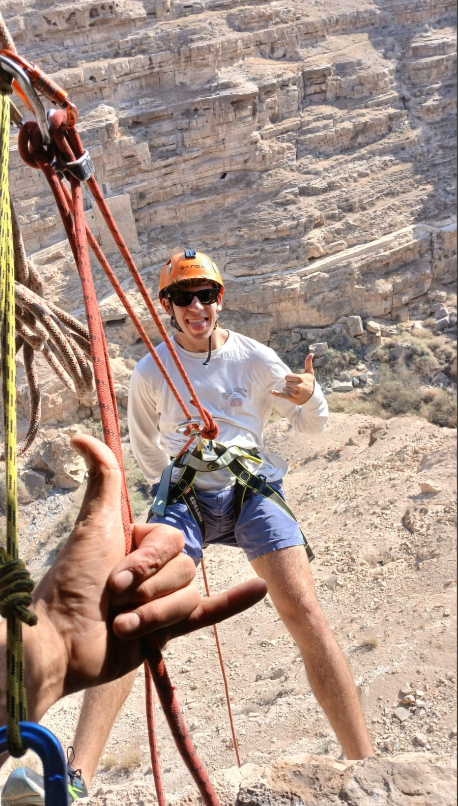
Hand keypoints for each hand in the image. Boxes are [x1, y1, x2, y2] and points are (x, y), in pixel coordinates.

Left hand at [22, 435, 265, 719]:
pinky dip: (236, 601)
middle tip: (114, 601)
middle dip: (148, 590)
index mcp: (139, 541)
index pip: (173, 541)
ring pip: (189, 597)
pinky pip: (211, 612)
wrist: (63, 643)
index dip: (148, 561)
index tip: (117, 579)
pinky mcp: (169, 630)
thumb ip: (103, 479)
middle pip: (185, 569)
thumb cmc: (73, 582)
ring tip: (121, 627)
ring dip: (154, 615)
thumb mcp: (93, 525)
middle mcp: (152, 568)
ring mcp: (161, 599)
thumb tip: (80, 435)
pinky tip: (261, 588)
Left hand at [271, 354, 315, 404]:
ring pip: (284, 389)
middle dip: (290, 384)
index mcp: (299, 378)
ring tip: (295, 391)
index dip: (290, 379)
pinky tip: (271, 391)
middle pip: (286, 383)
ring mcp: (294, 392)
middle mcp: (297, 385)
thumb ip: (308, 363)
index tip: (295, 381)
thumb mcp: (310, 373)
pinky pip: (282, 395)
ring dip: (288, 390)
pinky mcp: (291, 398)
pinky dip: (276, 394)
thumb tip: (311, 353)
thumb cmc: (310, 383)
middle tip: (297, 387)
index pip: (286, 377)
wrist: (312, 397)